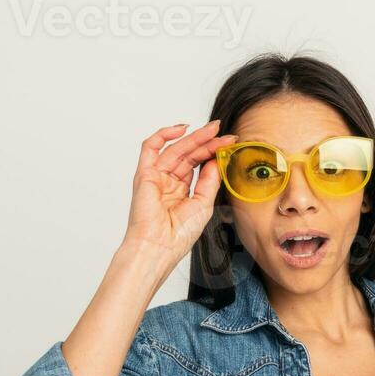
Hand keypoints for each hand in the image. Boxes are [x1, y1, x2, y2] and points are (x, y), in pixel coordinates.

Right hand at [123, 120, 236, 263]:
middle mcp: (168, 182)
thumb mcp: (204, 203)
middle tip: (225, 134)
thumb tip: (217, 160)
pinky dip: (163, 135)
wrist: (160, 246)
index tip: (230, 144)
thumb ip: (210, 180)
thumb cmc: (179, 234)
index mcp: (181, 191)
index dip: (213, 153)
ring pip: (175, 149)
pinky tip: (181, 129)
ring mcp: (156, 177)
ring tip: (212, 130)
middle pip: (189, 154)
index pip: (198, 164)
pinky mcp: (144, 174)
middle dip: (207, 142)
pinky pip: (150, 148)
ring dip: (195, 138)